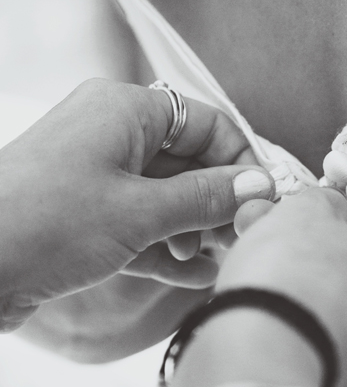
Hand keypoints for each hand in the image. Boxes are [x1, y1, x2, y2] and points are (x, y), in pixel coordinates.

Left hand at [0, 79, 273, 331]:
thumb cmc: (44, 223)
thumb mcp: (139, 212)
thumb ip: (205, 198)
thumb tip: (258, 186)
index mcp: (124, 110)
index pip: (206, 123)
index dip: (240, 161)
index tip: (263, 201)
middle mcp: (109, 134)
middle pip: (187, 160)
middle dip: (218, 201)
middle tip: (242, 238)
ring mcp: (93, 175)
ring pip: (164, 195)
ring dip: (194, 228)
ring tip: (217, 262)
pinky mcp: (81, 215)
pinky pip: (138, 222)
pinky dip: (165, 245)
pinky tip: (193, 276)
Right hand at [216, 189, 346, 386]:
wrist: (258, 353)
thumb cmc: (297, 274)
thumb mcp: (309, 210)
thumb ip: (329, 205)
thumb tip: (330, 210)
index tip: (330, 230)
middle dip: (344, 272)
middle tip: (300, 255)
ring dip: (327, 309)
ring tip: (279, 290)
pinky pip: (336, 361)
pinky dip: (313, 345)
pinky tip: (278, 327)